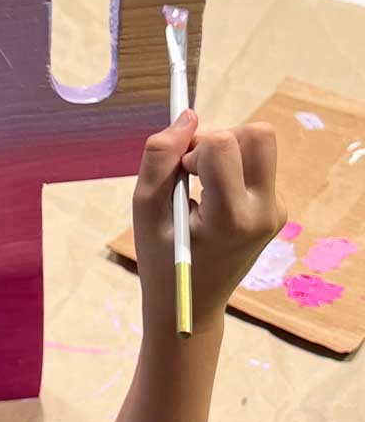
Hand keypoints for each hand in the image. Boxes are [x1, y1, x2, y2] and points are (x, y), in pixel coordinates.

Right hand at [133, 112, 285, 337]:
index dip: (193, 148)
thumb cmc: (161, 259)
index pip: (223, 144)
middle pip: (259, 134)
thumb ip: (159, 158)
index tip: (179, 173)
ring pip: (260, 144)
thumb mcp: (146, 209)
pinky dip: (233, 168)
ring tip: (201, 185)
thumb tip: (188, 115)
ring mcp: (276, 211)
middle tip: (194, 169)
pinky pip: (258, 164)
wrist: (190, 307)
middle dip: (221, 138)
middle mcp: (264, 212)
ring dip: (227, 151)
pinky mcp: (277, 209)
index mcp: (231, 218)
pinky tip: (212, 199)